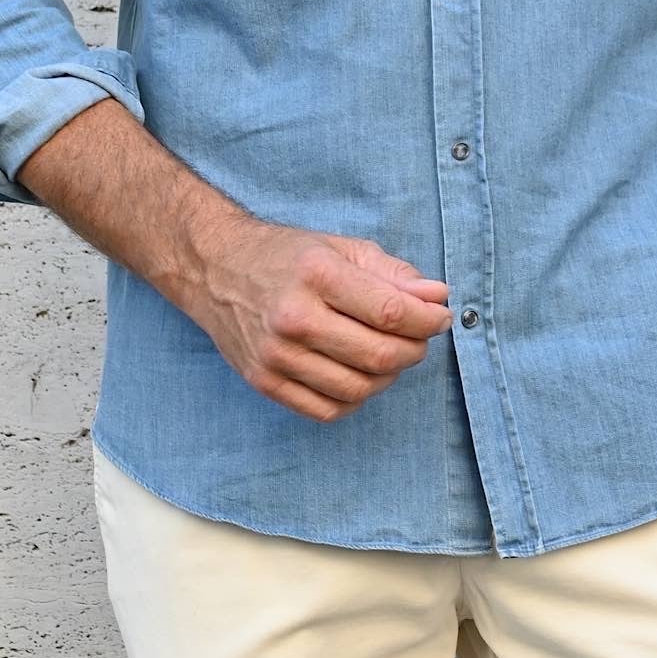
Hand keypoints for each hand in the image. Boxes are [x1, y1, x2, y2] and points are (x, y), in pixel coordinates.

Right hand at [190, 211, 453, 422]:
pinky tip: (359, 374)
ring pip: (358, 388)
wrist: (215, 268)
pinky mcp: (264, 382)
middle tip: (420, 336)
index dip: (427, 320)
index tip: (441, 316)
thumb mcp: (341, 247)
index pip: (389, 312)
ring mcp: (275, 356)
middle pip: (378, 356)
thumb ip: (393, 273)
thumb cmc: (286, 255)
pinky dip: (356, 398)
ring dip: (389, 376)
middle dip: (414, 349)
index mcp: (316, 275)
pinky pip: (328, 410)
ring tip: (390, 354)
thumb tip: (438, 297)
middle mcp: (293, 318)